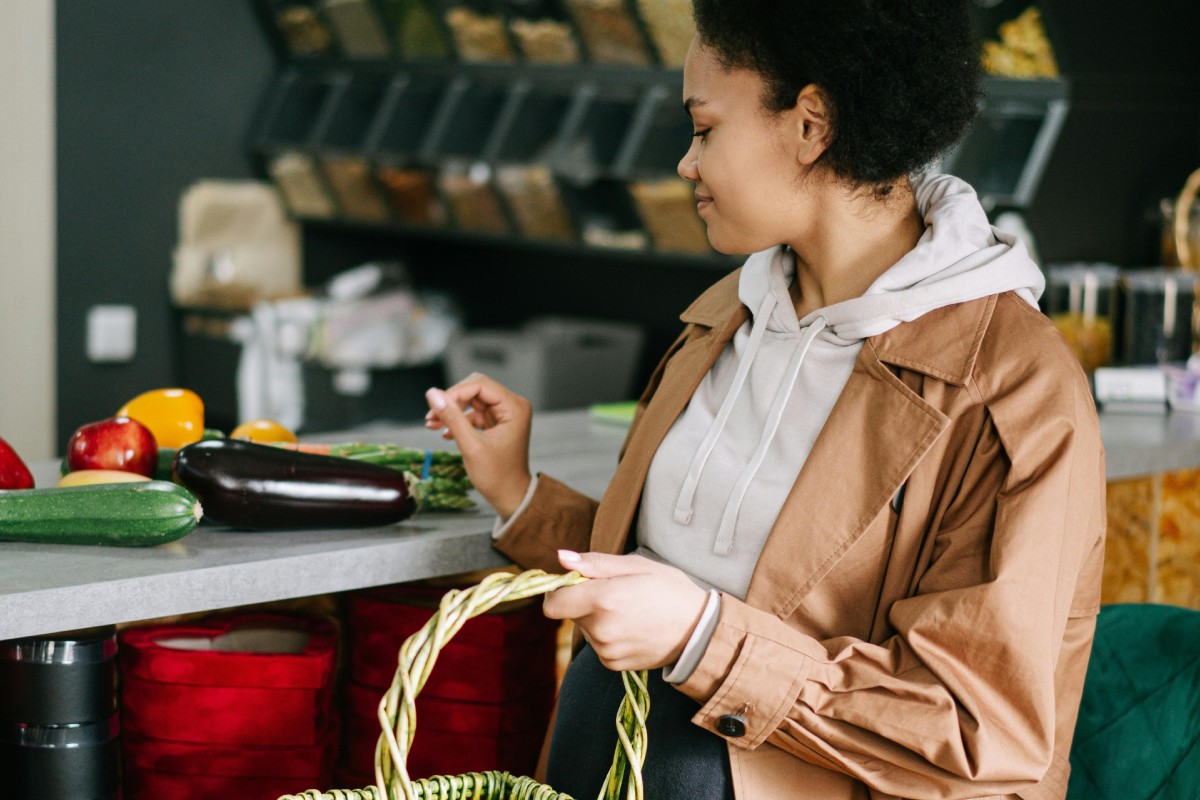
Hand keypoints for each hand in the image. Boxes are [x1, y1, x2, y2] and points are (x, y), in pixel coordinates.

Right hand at [425, 373, 532, 517]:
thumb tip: (432, 394)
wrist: (510, 497)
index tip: (434, 407)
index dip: (454, 393)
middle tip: (432, 416)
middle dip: (451, 401)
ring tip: (431, 424)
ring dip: (451, 411)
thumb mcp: (471, 447)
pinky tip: (445, 433)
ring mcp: (504, 414)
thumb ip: (452, 418)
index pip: (480, 385)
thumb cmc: (497, 477)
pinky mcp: (496, 423)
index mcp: (514, 407)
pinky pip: (473, 413)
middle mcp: (512, 406)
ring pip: (471, 400)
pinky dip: (458, 420)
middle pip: (474, 389)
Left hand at [543, 550, 707, 671]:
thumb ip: (594, 563)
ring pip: (585, 629)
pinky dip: (608, 635)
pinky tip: (632, 628)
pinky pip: (598, 645)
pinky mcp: (613, 664)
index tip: (579, 583)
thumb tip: (561, 558)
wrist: (699, 631)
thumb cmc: (670, 590)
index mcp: (603, 599)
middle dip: (585, 601)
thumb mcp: (636, 566)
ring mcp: (607, 650)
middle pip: (570, 613)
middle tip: (618, 593)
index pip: (553, 603)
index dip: (560, 591)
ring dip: (598, 619)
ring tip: (630, 611)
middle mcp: (601, 629)